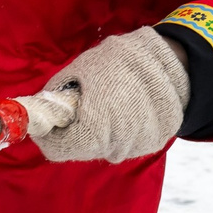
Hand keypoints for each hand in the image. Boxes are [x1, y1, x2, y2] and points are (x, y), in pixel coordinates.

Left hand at [35, 27, 189, 162]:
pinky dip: (121, 131)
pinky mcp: (152, 143)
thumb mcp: (81, 69)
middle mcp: (116, 142)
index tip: (53, 122)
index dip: (51, 136)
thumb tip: (41, 107)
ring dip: (99, 132)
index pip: (58, 148)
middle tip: (80, 110)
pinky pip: (125, 144)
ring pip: (103, 148)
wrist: (170, 63)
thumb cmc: (119, 62)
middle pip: (80, 149)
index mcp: (94, 125)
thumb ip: (58, 92)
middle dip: (75, 132)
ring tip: (107, 105)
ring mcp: (136, 146)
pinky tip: (126, 110)